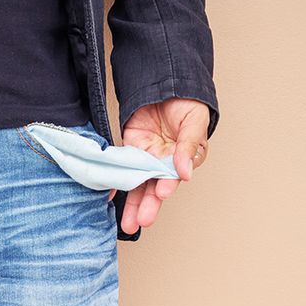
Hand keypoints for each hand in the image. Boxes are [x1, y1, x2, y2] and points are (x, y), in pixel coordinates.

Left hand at [115, 97, 210, 235]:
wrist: (166, 82)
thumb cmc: (187, 104)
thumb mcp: (194, 122)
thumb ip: (188, 146)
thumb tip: (185, 173)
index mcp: (184, 158)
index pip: (175, 176)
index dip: (168, 184)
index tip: (162, 192)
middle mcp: (164, 162)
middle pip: (154, 187)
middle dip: (148, 205)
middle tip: (142, 221)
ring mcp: (146, 157)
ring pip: (138, 184)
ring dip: (133, 204)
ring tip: (129, 224)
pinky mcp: (130, 149)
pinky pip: (121, 168)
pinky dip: (114, 182)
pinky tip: (110, 197)